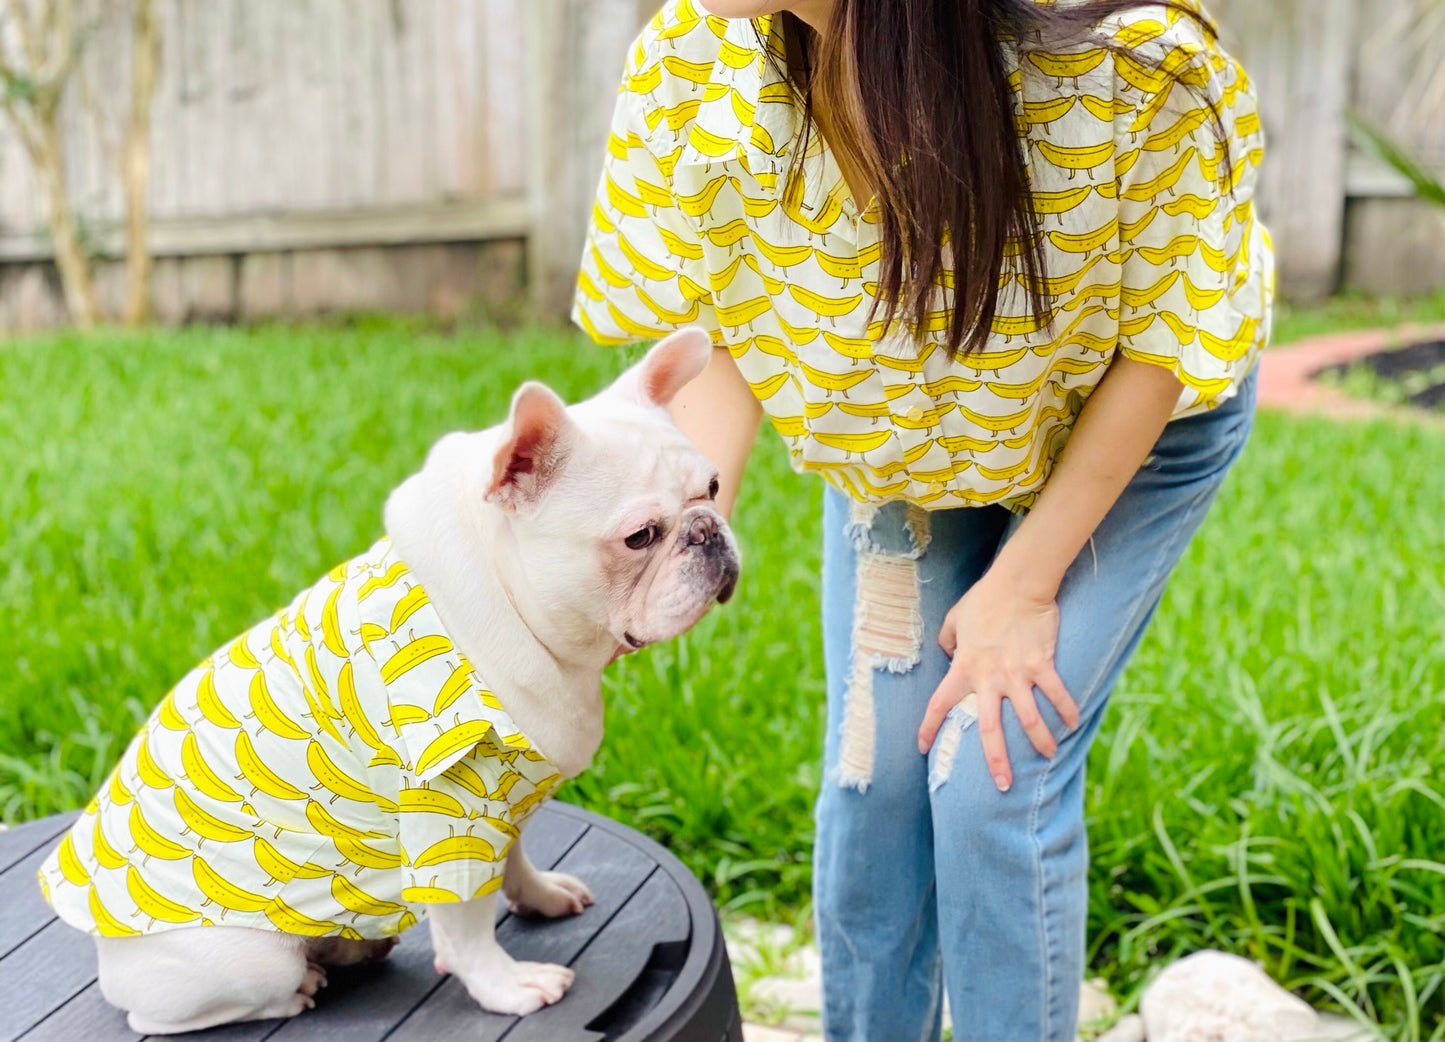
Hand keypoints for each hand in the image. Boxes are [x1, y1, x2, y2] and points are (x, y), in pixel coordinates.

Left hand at [916, 572, 1079, 790]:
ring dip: (1041, 740)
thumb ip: (947, 640)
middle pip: (989, 729)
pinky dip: (1068, 710)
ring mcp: (1017, 674)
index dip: (929, 728)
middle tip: (1003, 784)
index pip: (939, 704)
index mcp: (963, 668)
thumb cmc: (984, 600)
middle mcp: (989, 678)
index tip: (922, 748)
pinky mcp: (1042, 665)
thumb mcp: (954, 619)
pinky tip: (1074, 724)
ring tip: (1049, 754)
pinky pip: (1057, 694)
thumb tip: (948, 653)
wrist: (1017, 584)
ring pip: (1029, 719)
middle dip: (996, 760)